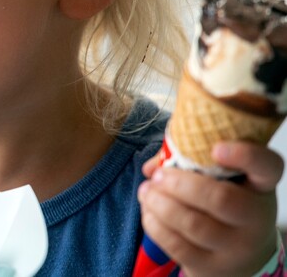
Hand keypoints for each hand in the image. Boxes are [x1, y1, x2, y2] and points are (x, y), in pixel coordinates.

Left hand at [138, 141, 283, 275]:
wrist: (242, 254)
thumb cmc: (227, 203)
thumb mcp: (223, 179)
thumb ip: (189, 161)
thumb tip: (151, 167)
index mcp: (261, 185)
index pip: (266, 166)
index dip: (245, 155)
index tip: (216, 148)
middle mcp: (256, 217)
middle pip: (219, 199)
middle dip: (179, 184)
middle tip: (159, 176)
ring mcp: (236, 247)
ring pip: (193, 224)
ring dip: (160, 204)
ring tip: (146, 191)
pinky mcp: (212, 266)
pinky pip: (178, 246)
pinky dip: (155, 225)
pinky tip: (148, 211)